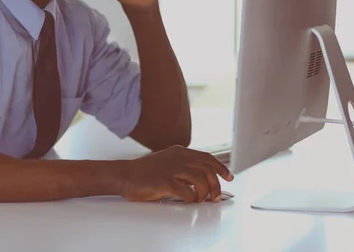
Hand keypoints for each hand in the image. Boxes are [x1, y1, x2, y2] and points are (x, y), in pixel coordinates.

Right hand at [118, 145, 233, 202]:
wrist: (124, 175)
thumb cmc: (145, 172)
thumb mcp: (167, 162)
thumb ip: (183, 166)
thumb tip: (202, 179)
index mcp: (180, 151)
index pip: (207, 157)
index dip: (221, 167)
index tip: (229, 177)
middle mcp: (178, 157)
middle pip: (208, 169)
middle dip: (216, 185)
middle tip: (216, 197)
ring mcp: (172, 168)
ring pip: (201, 179)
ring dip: (205, 193)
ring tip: (201, 200)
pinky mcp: (165, 181)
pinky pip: (187, 191)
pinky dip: (191, 199)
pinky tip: (188, 201)